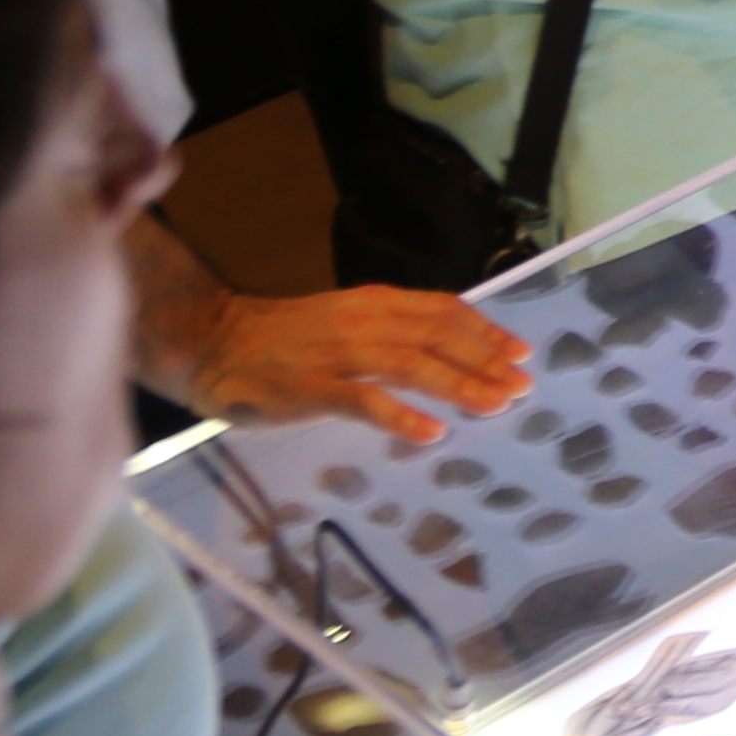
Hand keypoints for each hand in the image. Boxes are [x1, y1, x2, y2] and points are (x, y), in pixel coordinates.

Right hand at [170, 285, 535, 446]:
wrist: (214, 341)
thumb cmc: (285, 338)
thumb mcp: (347, 320)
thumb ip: (391, 331)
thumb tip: (445, 349)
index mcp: (375, 304)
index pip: (443, 311)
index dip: (485, 331)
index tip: (520, 352)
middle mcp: (364, 323)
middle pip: (437, 337)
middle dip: (485, 361)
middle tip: (522, 385)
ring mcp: (338, 355)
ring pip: (411, 366)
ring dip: (458, 385)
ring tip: (494, 404)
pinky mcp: (311, 389)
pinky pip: (363, 401)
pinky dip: (400, 415)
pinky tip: (430, 432)